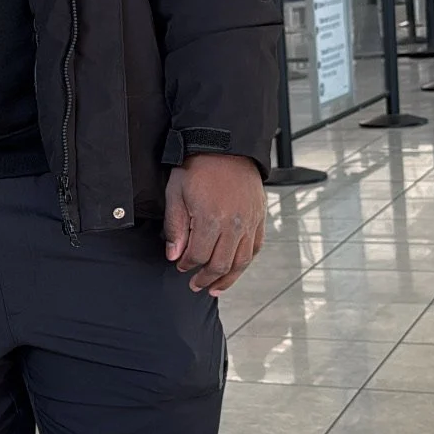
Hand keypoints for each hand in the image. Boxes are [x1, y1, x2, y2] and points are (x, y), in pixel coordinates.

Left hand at [164, 154, 265, 295]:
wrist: (227, 146)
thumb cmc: (199, 166)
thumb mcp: (177, 194)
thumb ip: (175, 227)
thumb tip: (174, 254)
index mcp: (211, 219)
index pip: (198, 256)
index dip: (186, 265)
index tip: (180, 266)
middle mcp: (234, 225)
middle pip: (221, 264)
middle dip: (205, 278)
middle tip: (195, 285)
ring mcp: (249, 222)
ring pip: (241, 262)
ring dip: (228, 278)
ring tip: (215, 287)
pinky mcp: (259, 218)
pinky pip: (255, 248)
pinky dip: (245, 262)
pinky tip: (236, 268)